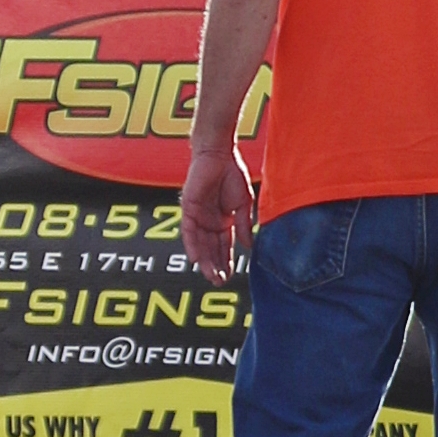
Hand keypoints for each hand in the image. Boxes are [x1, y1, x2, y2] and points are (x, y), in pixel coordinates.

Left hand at [180, 147, 256, 286]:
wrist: (220, 154)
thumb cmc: (233, 174)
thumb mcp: (244, 203)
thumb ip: (244, 224)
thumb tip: (249, 246)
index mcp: (223, 221)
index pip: (224, 246)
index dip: (227, 261)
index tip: (230, 276)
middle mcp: (208, 222)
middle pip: (211, 249)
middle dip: (216, 266)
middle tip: (220, 282)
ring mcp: (198, 217)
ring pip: (200, 244)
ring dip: (205, 261)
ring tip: (211, 276)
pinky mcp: (188, 209)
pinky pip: (188, 232)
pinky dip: (192, 245)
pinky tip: (197, 259)